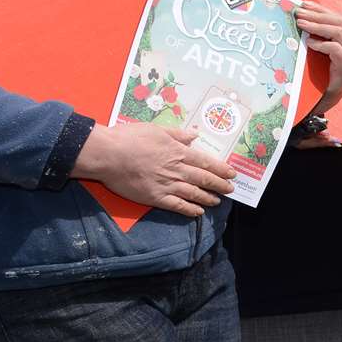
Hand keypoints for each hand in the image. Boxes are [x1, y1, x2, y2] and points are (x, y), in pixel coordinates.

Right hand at [73, 123, 235, 216]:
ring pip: (194, 194)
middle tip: (231, 189)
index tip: (232, 173)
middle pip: (203, 179)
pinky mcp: (155, 198)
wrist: (109, 154)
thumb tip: (195, 135)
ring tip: (218, 201)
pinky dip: (190, 210)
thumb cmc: (130, 137)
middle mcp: (177, 170)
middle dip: (219, 185)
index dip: (221, 169)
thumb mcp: (157, 129)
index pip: (206, 162)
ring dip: (208, 198)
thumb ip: (177, 134)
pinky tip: (198, 212)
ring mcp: (167, 185)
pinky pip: (177, 206)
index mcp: (178, 152)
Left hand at [293, 2, 341, 114]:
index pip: (339, 18)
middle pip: (340, 22)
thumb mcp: (321, 49)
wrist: (325, 99)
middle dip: (317, 15)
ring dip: (317, 26)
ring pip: (339, 32)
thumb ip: (320, 34)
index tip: (304, 4)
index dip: (321, 9)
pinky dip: (322, 44)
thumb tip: (303, 13)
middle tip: (298, 14)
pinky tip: (309, 43)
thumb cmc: (320, 73)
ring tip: (300, 24)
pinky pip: (336, 49)